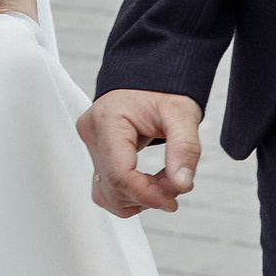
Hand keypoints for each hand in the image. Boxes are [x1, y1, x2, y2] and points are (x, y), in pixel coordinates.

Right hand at [76, 88, 202, 216]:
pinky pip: (105, 186)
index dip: (147, 195)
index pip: (119, 175)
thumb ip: (185, 149)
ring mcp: (90, 143)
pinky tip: (148, 184)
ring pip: (105, 192)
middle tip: (175, 186)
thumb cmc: (163, 90)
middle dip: (147, 196)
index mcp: (108, 120)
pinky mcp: (96, 151)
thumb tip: (182, 185)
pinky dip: (128, 193)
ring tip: (163, 183)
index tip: (173, 199)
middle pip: (112, 187)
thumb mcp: (183, 114)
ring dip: (137, 198)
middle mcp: (92, 132)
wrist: (150, 77)